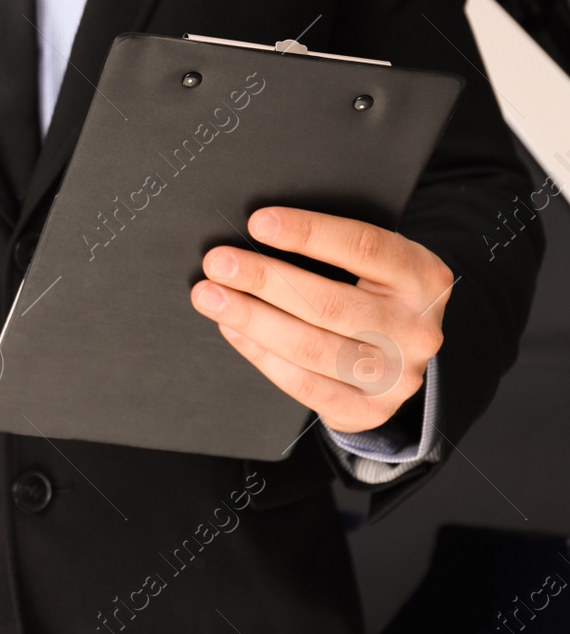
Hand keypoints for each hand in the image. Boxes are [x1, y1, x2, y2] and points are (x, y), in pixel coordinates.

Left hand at [190, 207, 455, 433]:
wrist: (400, 356)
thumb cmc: (374, 294)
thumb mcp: (373, 266)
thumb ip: (333, 251)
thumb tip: (259, 232)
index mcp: (422, 277)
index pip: (363, 247)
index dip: (307, 234)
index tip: (258, 223)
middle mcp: (416, 328)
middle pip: (328, 303)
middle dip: (264, 280)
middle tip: (218, 264)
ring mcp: (396, 375)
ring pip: (310, 347)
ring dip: (251, 319)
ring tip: (211, 297)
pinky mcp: (369, 409)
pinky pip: (304, 384)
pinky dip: (261, 354)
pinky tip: (233, 330)